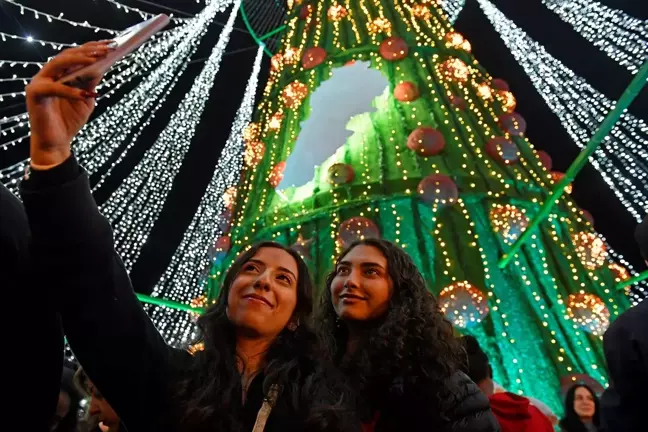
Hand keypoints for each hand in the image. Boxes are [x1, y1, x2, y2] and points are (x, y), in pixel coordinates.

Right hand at [26, 41, 113, 166]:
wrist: (56, 144)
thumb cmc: (69, 121)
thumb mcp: (86, 100)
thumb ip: (90, 84)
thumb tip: (101, 66)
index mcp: (59, 74)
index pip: (75, 55)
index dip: (92, 47)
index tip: (111, 44)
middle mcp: (47, 74)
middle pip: (67, 55)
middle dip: (88, 50)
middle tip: (107, 48)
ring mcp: (39, 82)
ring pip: (57, 63)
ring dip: (78, 60)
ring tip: (96, 59)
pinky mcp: (35, 94)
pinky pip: (53, 88)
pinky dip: (70, 90)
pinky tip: (86, 93)